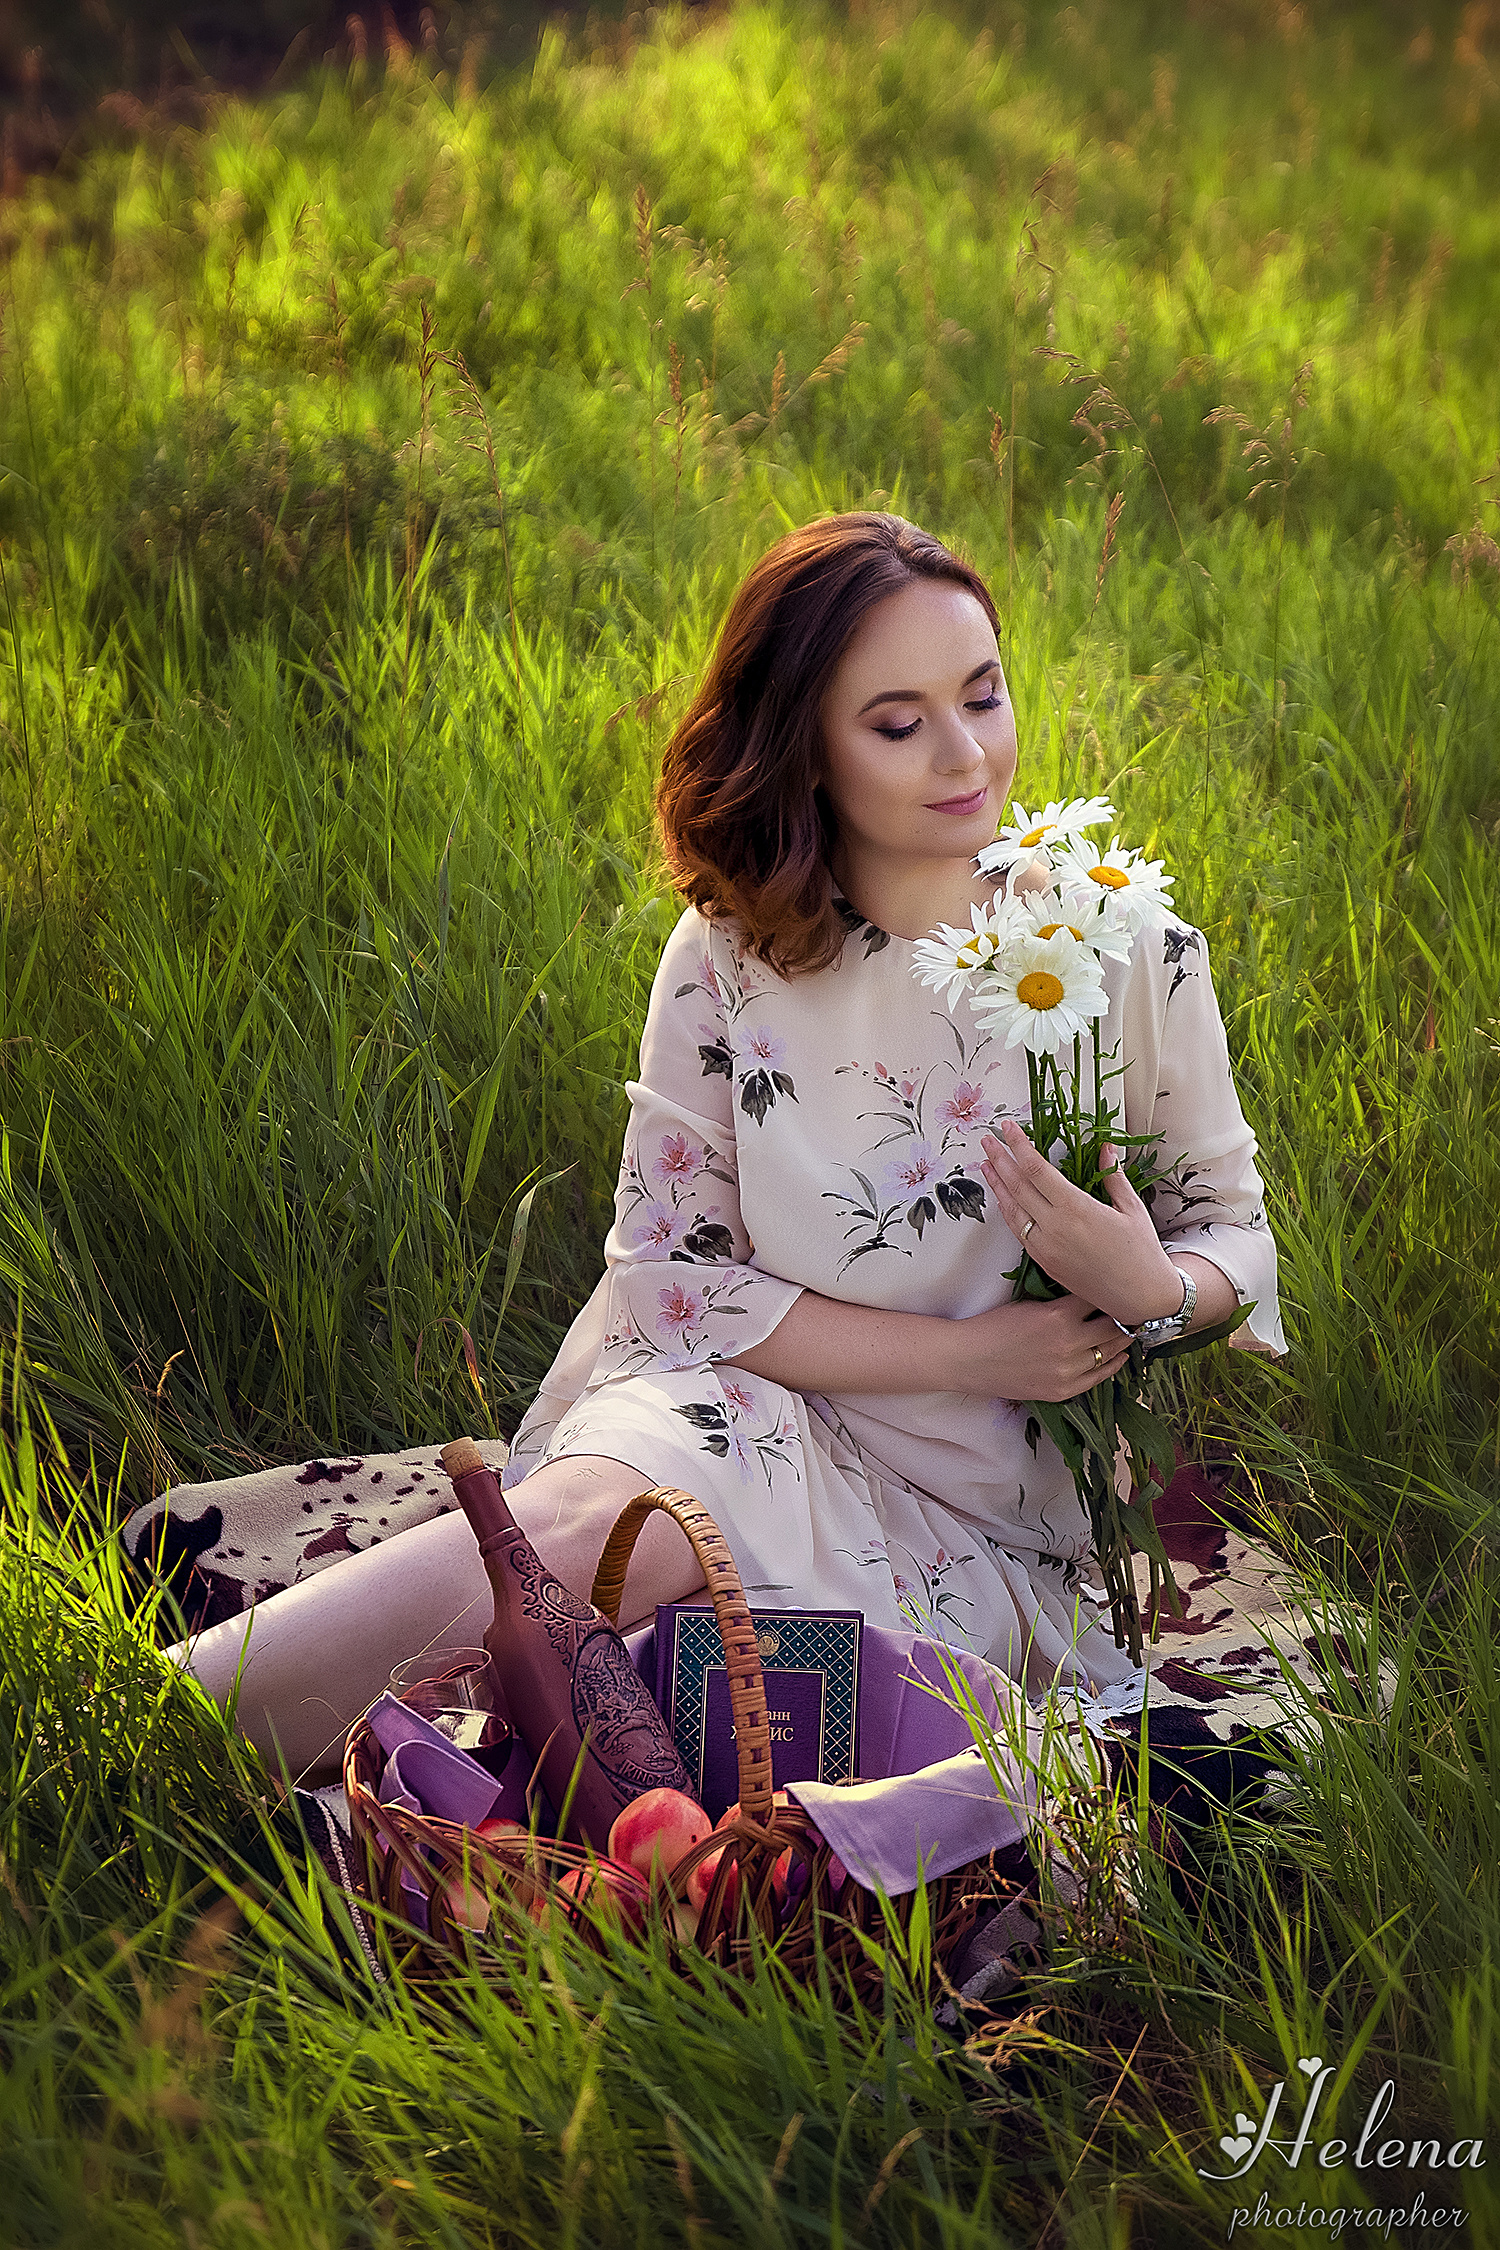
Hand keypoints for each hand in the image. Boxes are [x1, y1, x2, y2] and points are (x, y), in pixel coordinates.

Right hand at [958, 1293, 1135, 1402]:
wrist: (968, 1359)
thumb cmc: (994, 1325)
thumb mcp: (1030, 1303)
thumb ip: (1061, 1302)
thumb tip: (1091, 1296)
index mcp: (1059, 1315)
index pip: (1100, 1299)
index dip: (1111, 1292)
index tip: (1122, 1287)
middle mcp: (1069, 1344)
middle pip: (1114, 1326)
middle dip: (1125, 1316)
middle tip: (1135, 1308)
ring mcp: (1067, 1370)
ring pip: (1110, 1352)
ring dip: (1122, 1339)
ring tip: (1131, 1329)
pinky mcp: (1062, 1390)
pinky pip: (1099, 1377)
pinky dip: (1113, 1364)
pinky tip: (1120, 1355)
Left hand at [978, 1119, 1183, 1328]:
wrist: (1141, 1298)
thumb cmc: (1142, 1253)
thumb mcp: (1132, 1208)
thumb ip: (1112, 1176)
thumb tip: (1104, 1147)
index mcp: (1077, 1209)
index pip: (1036, 1169)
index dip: (1018, 1145)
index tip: (1007, 1128)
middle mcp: (1055, 1228)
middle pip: (1017, 1186)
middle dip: (1000, 1159)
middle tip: (988, 1138)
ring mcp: (1046, 1247)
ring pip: (1012, 1210)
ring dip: (997, 1185)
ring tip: (986, 1163)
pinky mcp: (1044, 1262)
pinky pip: (1019, 1231)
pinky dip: (1008, 1211)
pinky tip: (1004, 1198)